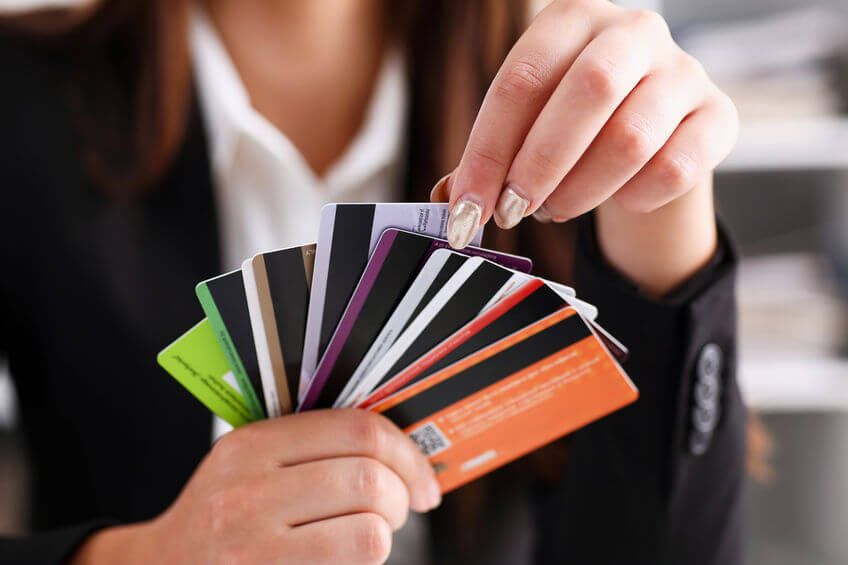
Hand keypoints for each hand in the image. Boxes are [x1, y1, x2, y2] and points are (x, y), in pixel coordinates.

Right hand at [72, 410, 439, 564]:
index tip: (422, 475)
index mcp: (254, 445)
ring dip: (385, 534)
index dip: (406, 453)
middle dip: (402, 496)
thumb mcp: (248, 462)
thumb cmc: (219, 513)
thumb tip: (396, 444)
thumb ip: (309, 444)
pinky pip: (351, 564)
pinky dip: (364, 559)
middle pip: (368, 479)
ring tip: (372, 532)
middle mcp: (250, 493)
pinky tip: (348, 555)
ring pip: (368, 531)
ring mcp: (257, 546)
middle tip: (401, 506)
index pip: (357, 430)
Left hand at [435, 0, 737, 294]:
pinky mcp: (719, 117)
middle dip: (538, 165)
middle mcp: (633, 32)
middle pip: (588, 91)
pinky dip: (633, 199)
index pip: (522, 78)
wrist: (653, 129)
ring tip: (556, 209)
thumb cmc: (575, 123)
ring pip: (630, 138)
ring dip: (580, 190)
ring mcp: (684, 71)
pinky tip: (615, 200)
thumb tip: (450, 202)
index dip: (488, 150)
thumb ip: (490, 158)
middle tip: (511, 212)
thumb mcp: (527, 125)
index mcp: (572, 19)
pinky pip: (674, 170)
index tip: (467, 208)